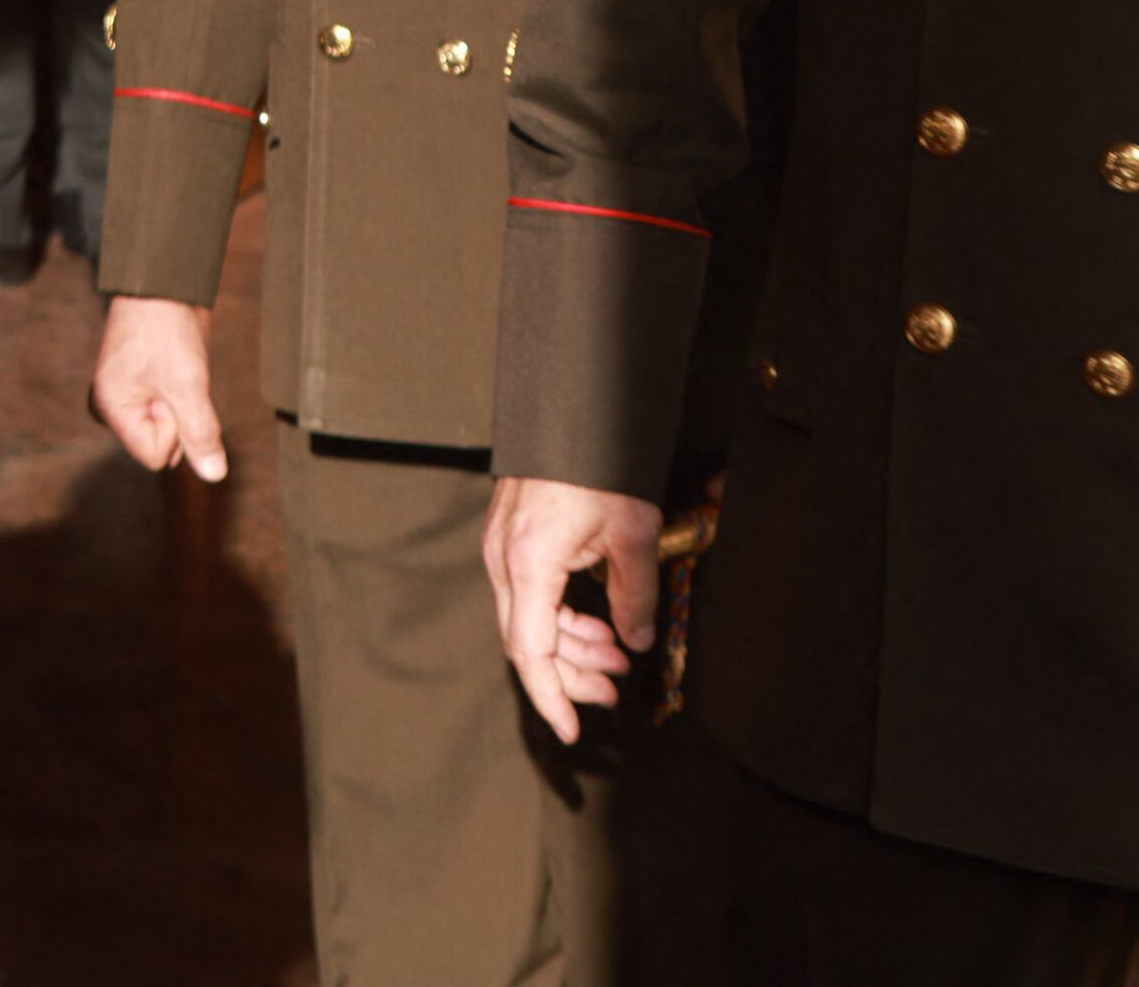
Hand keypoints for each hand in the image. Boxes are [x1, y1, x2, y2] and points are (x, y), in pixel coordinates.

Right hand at [89, 294, 229, 481]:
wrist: (165, 283)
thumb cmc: (167, 329)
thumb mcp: (188, 384)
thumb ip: (200, 432)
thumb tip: (213, 475)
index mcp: (110, 408)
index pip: (155, 455)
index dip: (175, 428)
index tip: (171, 390)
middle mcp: (113, 407)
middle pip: (161, 445)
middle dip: (179, 417)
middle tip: (174, 377)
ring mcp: (127, 397)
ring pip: (170, 429)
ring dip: (183, 405)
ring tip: (175, 369)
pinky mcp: (143, 387)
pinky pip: (171, 411)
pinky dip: (182, 396)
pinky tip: (177, 369)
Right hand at [484, 474, 666, 742]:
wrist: (574, 407)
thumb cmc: (599, 463)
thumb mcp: (633, 534)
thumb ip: (635, 596)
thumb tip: (636, 641)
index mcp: (528, 563)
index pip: (530, 652)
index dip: (552, 698)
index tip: (572, 731)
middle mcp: (503, 559)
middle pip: (527, 641)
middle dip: (571, 674)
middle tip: (615, 690)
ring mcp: (502, 547)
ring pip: (528, 620)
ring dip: (571, 646)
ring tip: (617, 655)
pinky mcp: (510, 538)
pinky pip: (529, 595)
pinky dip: (561, 617)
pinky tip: (597, 622)